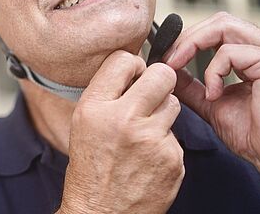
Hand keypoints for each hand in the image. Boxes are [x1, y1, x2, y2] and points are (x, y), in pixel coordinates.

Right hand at [59, 50, 183, 213]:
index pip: (124, 60)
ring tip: (144, 131)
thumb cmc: (90, 167)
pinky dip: (165, 143)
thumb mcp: (82, 122)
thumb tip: (135, 68)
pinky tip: (149, 157)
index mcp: (95, 107)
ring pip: (174, 104)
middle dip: (159, 80)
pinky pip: (177, 135)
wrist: (101, 212)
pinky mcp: (173, 159)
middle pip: (161, 75)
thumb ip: (106, 93)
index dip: (132, 65)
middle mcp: (123, 119)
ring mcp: (152, 140)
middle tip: (151, 92)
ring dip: (162, 112)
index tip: (132, 75)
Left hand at [165, 12, 259, 199]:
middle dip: (187, 38)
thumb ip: (193, 86)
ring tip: (178, 67)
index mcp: (255, 58)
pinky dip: (212, 72)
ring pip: (224, 25)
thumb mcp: (213, 104)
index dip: (188, 40)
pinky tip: (214, 95)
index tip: (166, 58)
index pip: (218, 31)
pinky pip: (229, 52)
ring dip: (192, 44)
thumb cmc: (258, 137)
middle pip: (219, 21)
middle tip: (168, 59)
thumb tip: (169, 71)